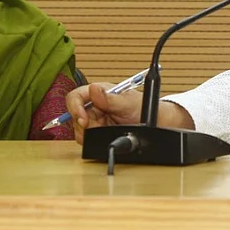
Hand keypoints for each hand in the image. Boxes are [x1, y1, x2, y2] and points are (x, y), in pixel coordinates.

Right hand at [66, 84, 195, 144]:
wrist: (154, 122)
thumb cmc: (142, 107)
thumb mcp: (127, 103)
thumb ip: (110, 99)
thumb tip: (94, 89)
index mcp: (99, 92)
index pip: (76, 97)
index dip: (75, 108)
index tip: (83, 119)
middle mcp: (94, 104)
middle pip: (75, 115)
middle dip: (84, 124)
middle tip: (98, 128)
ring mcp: (95, 117)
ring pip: (79, 128)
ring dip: (88, 133)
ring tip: (105, 130)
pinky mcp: (97, 130)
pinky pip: (85, 137)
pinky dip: (91, 139)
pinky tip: (103, 135)